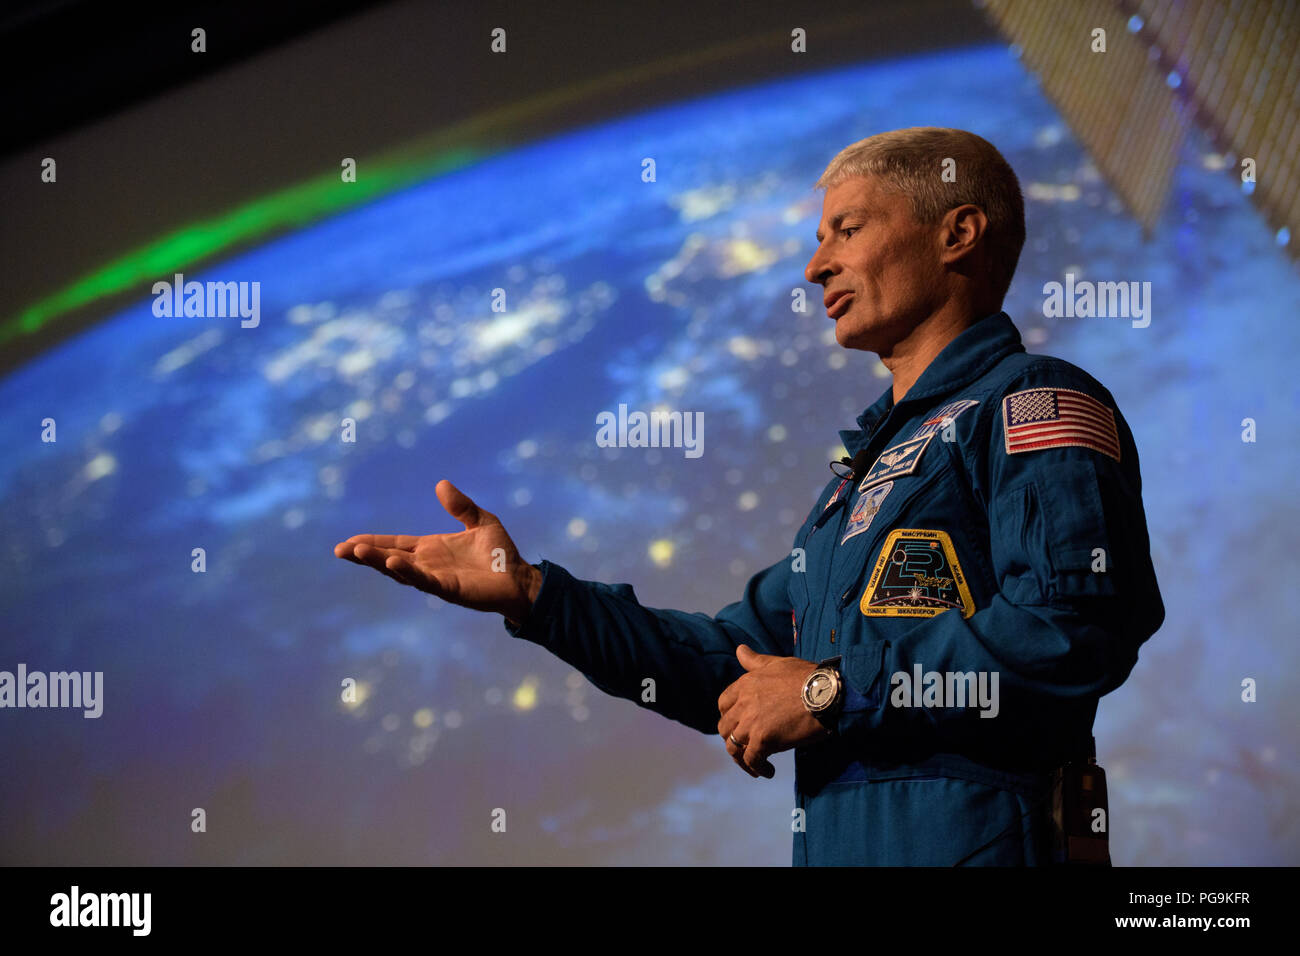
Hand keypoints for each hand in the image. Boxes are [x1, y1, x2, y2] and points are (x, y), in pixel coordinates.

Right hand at [333, 479, 541, 623]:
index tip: (349, 541)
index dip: (372, 542)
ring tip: (356, 552)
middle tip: (339, 549)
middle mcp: (428, 564)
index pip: (395, 544)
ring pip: (399, 570)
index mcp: (431, 548)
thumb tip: (441, 484)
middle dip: (364, 554)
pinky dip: (406, 572)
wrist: (521, 578)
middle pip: (388, 557)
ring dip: (377, 561)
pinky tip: (390, 563)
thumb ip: (461, 506)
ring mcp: (435, 578)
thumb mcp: (481, 521)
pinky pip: (423, 580)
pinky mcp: (448, 589)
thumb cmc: (501, 554)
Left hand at [717, 645, 830, 778]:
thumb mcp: (777, 663)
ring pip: (733, 746)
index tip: (742, 725)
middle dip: (734, 739)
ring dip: (742, 759)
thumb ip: (755, 661)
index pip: (723, 704)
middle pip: (725, 728)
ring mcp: (751, 722)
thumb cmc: (807, 677)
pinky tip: (768, 772)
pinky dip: (757, 768)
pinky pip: (751, 759)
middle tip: (750, 747)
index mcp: (745, 684)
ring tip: (757, 765)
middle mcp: (743, 703)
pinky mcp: (763, 739)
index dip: (730, 717)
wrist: (827, 693)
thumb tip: (739, 649)